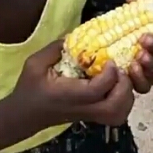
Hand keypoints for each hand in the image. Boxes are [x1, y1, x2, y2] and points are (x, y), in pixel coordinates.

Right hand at [13, 40, 134, 130]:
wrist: (25, 115)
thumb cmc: (30, 87)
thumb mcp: (35, 63)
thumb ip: (54, 49)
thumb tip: (75, 36)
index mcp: (68, 95)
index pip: (96, 90)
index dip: (109, 75)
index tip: (109, 59)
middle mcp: (82, 108)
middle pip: (114, 108)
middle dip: (124, 88)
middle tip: (122, 70)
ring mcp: (89, 115)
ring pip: (118, 115)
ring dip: (126, 95)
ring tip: (121, 78)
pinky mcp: (93, 116)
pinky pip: (116, 115)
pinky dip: (124, 102)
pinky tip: (117, 87)